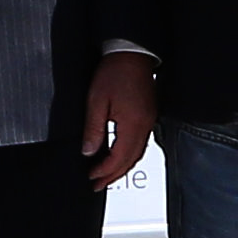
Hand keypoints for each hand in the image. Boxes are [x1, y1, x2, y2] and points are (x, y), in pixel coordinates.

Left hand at [82, 52, 156, 188]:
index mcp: (132, 124)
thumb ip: (93, 129)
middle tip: (98, 184)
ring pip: (137, 154)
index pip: (118, 158)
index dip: (104, 170)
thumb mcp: (96, 101)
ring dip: (122, 167)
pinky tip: (120, 155)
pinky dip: (129, 154)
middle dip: (113, 175)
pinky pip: (141, 142)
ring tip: (107, 175)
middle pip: (130, 160)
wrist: (132, 53)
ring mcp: (149, 121)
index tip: (91, 176)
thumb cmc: (115, 71)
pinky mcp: (149, 115)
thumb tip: (88, 151)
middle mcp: (145, 125)